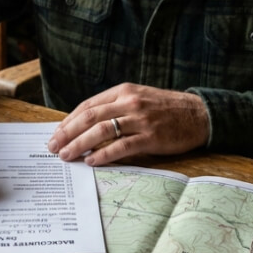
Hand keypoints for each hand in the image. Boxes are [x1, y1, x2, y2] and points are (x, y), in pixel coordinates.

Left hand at [46, 83, 208, 165]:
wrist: (199, 114)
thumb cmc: (166, 109)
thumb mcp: (139, 98)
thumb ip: (115, 107)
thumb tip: (87, 126)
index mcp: (123, 91)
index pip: (87, 105)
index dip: (69, 120)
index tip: (56, 134)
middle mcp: (129, 102)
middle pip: (90, 117)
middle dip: (67, 133)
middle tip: (53, 146)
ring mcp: (140, 119)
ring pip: (101, 131)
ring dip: (80, 144)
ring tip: (67, 155)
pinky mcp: (151, 137)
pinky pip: (121, 146)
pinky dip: (103, 154)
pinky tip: (91, 161)